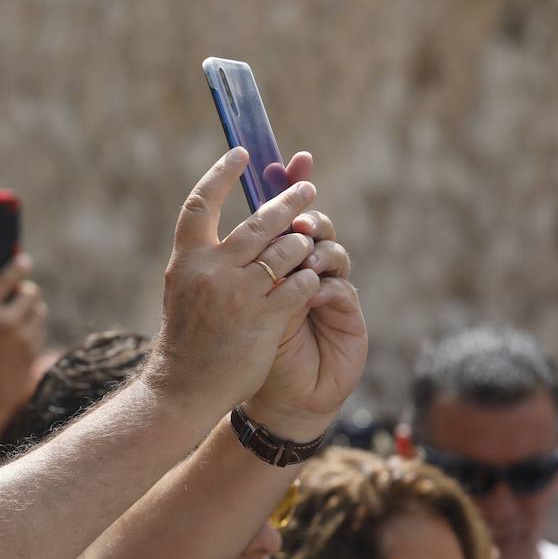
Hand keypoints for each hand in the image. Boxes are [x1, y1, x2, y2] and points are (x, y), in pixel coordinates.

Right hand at [0, 253, 46, 425]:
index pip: (7, 278)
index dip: (18, 267)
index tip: (23, 261)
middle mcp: (4, 322)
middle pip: (30, 293)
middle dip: (25, 293)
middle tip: (18, 299)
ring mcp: (22, 338)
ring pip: (39, 311)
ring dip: (32, 311)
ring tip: (18, 322)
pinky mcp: (32, 354)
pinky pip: (40, 331)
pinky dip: (34, 330)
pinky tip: (20, 340)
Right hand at [150, 148, 324, 412]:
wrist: (183, 387)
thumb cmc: (186, 341)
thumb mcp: (183, 291)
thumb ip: (204, 260)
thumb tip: (233, 232)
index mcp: (186, 260)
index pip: (200, 203)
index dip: (221, 174)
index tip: (242, 154)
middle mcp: (210, 270)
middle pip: (259, 221)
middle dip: (289, 201)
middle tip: (308, 190)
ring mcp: (237, 293)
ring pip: (287, 249)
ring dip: (304, 243)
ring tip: (311, 242)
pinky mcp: (263, 317)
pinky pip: (300, 283)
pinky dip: (309, 278)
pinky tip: (311, 281)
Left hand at [242, 153, 367, 439]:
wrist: (276, 401)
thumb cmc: (246, 352)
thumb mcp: (233, 304)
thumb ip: (232, 263)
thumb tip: (211, 211)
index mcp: (276, 261)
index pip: (285, 213)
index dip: (290, 184)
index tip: (293, 158)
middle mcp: (304, 270)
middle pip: (311, 225)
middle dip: (303, 213)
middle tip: (297, 211)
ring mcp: (328, 291)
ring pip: (331, 250)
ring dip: (316, 248)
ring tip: (302, 254)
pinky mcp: (346, 316)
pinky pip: (340, 289)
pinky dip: (325, 285)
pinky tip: (313, 289)